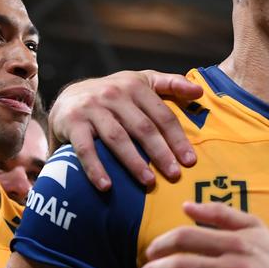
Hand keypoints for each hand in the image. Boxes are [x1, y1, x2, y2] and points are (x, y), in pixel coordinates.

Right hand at [51, 71, 200, 189]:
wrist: (69, 97)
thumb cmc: (115, 94)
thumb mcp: (142, 81)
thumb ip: (171, 84)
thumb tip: (199, 92)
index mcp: (136, 86)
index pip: (162, 115)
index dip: (177, 138)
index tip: (190, 161)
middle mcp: (115, 94)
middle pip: (142, 127)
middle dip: (161, 153)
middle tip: (174, 174)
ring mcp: (93, 108)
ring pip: (117, 138)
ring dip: (133, 162)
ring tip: (148, 182)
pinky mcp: (72, 123)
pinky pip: (85, 149)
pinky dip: (95, 168)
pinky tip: (106, 186)